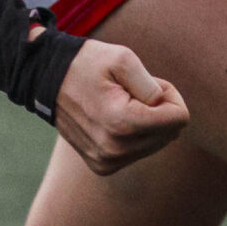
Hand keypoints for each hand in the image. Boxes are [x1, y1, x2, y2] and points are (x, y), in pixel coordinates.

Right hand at [54, 39, 188, 174]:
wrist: (47, 80)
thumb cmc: (88, 64)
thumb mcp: (124, 59)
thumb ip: (153, 86)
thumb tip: (168, 113)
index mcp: (122, 123)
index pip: (179, 119)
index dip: (170, 95)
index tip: (147, 84)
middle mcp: (115, 149)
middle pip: (171, 133)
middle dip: (160, 109)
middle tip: (132, 92)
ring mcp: (107, 161)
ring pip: (157, 144)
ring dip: (148, 121)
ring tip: (121, 103)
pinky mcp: (102, 166)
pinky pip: (139, 151)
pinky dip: (135, 134)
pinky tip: (114, 118)